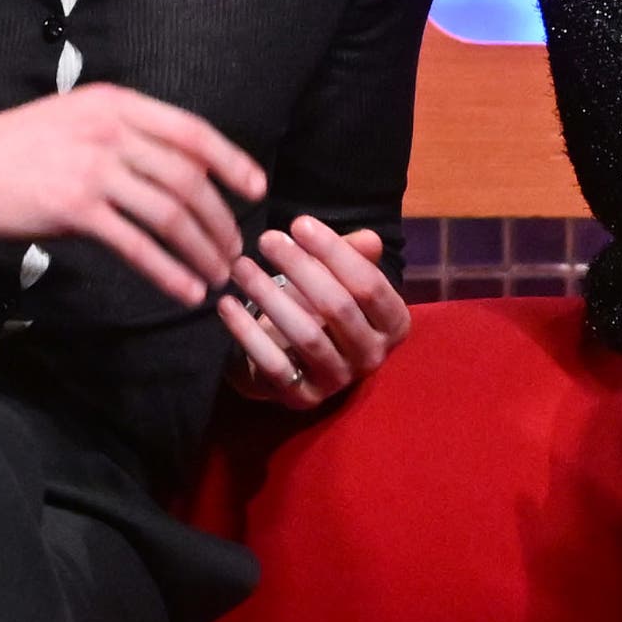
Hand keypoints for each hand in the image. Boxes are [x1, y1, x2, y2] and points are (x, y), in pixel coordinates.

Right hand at [0, 82, 266, 304]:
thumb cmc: (15, 151)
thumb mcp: (75, 120)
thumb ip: (124, 132)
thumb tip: (179, 164)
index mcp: (116, 103)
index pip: (192, 131)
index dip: (231, 161)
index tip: (256, 188)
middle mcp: (110, 130)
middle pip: (188, 178)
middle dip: (220, 219)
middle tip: (235, 250)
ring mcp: (92, 168)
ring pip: (170, 214)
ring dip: (202, 250)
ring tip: (217, 276)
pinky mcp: (73, 209)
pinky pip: (137, 246)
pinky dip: (169, 272)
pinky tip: (186, 291)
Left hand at [218, 220, 410, 409]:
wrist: (298, 355)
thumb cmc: (324, 304)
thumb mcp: (341, 276)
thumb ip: (354, 255)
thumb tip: (367, 238)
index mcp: (394, 324)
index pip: (369, 286)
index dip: (335, 252)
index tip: (298, 223)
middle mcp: (373, 356)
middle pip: (338, 308)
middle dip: (300, 268)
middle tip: (266, 239)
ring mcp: (339, 381)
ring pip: (307, 335)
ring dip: (270, 296)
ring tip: (242, 266)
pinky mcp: (304, 399)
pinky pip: (274, 365)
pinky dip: (247, 333)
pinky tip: (227, 304)